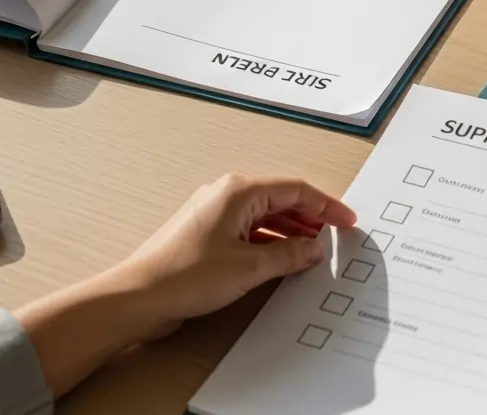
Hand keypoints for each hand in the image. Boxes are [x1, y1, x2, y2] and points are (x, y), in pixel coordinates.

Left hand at [114, 173, 356, 335]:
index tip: (347, 222)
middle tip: (335, 237)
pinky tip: (282, 261)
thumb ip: (289, 254)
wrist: (138, 297)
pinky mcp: (207, 236)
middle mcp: (227, 195)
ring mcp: (215, 215)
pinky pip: (249, 231)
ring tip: (313, 252)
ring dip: (291, 232)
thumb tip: (313, 248)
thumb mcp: (251, 267)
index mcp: (239, 191)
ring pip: (265, 216)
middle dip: (311, 218)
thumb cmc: (186, 274)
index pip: (296, 190)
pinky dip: (270, 242)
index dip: (326, 206)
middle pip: (281, 200)